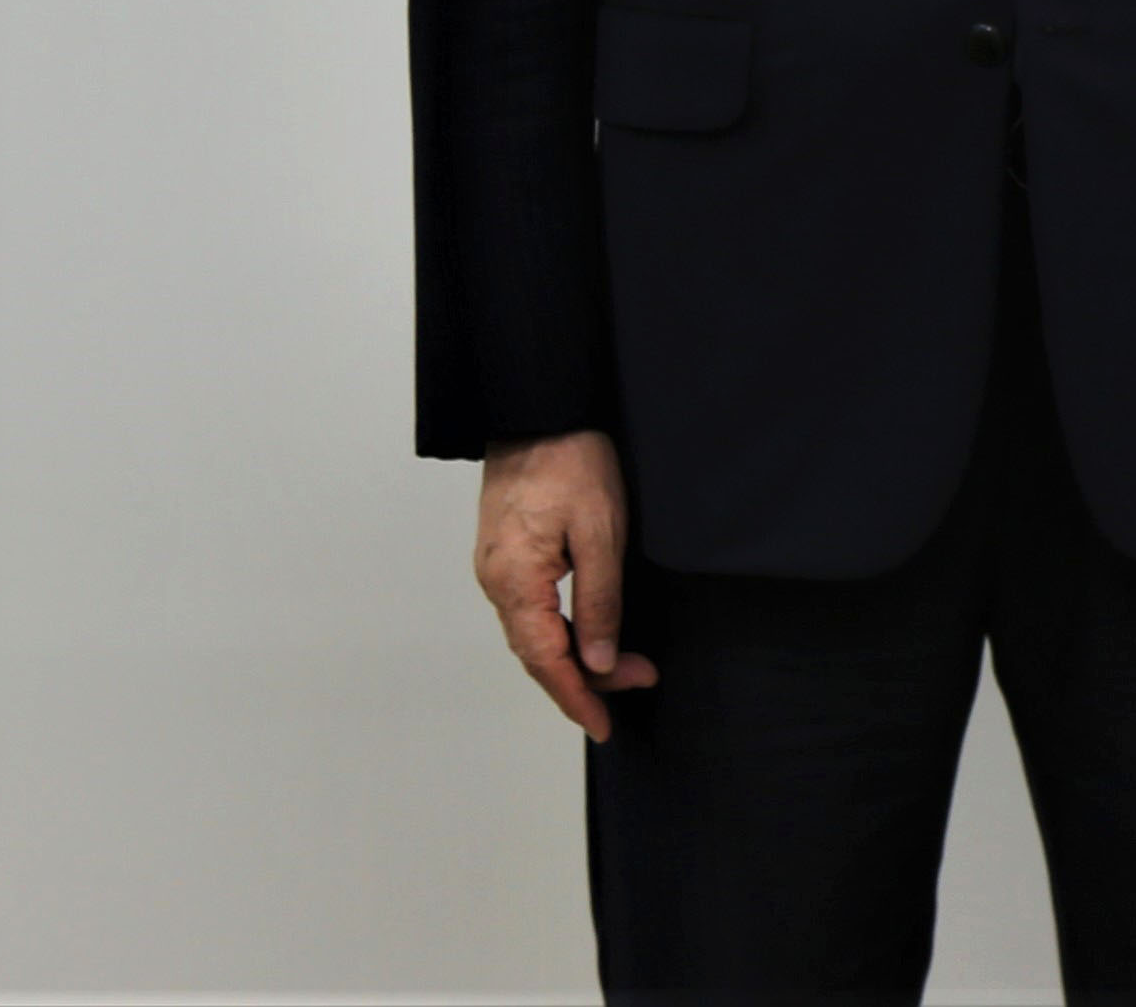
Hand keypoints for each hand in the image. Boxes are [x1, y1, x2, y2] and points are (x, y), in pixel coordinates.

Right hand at [476, 429, 660, 739]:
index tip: (605, 726)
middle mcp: (496, 583)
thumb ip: (599, 601)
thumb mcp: (600, 532)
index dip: (577, 697)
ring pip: (534, 634)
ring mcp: (497, 569)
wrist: (538, 409)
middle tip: (639, 682)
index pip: (545, 660)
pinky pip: (530, 611)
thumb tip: (597, 660)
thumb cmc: (571, 461)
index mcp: (515, 582)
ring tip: (622, 667)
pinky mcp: (506, 555)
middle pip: (538, 652)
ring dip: (575, 657)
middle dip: (586, 679)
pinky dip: (559, 633)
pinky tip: (585, 636)